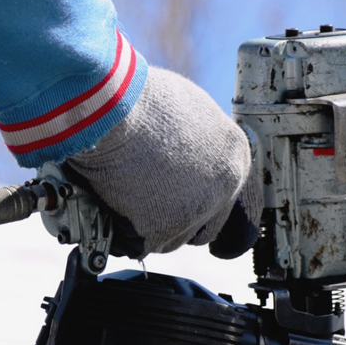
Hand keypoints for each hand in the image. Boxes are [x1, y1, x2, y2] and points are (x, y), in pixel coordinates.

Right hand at [67, 66, 260, 258]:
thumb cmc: (139, 100)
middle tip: (147, 203)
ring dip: (148, 227)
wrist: (110, 109)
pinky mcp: (159, 231)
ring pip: (170, 239)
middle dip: (176, 221)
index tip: (187, 210)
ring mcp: (193, 213)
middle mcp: (222, 189)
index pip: (227, 202)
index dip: (202, 207)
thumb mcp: (187, 111)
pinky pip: (139, 244)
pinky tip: (112, 205)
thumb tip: (188, 156)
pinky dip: (123, 232)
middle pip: (203, 228)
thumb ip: (198, 143)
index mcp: (234, 158)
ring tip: (123, 194)